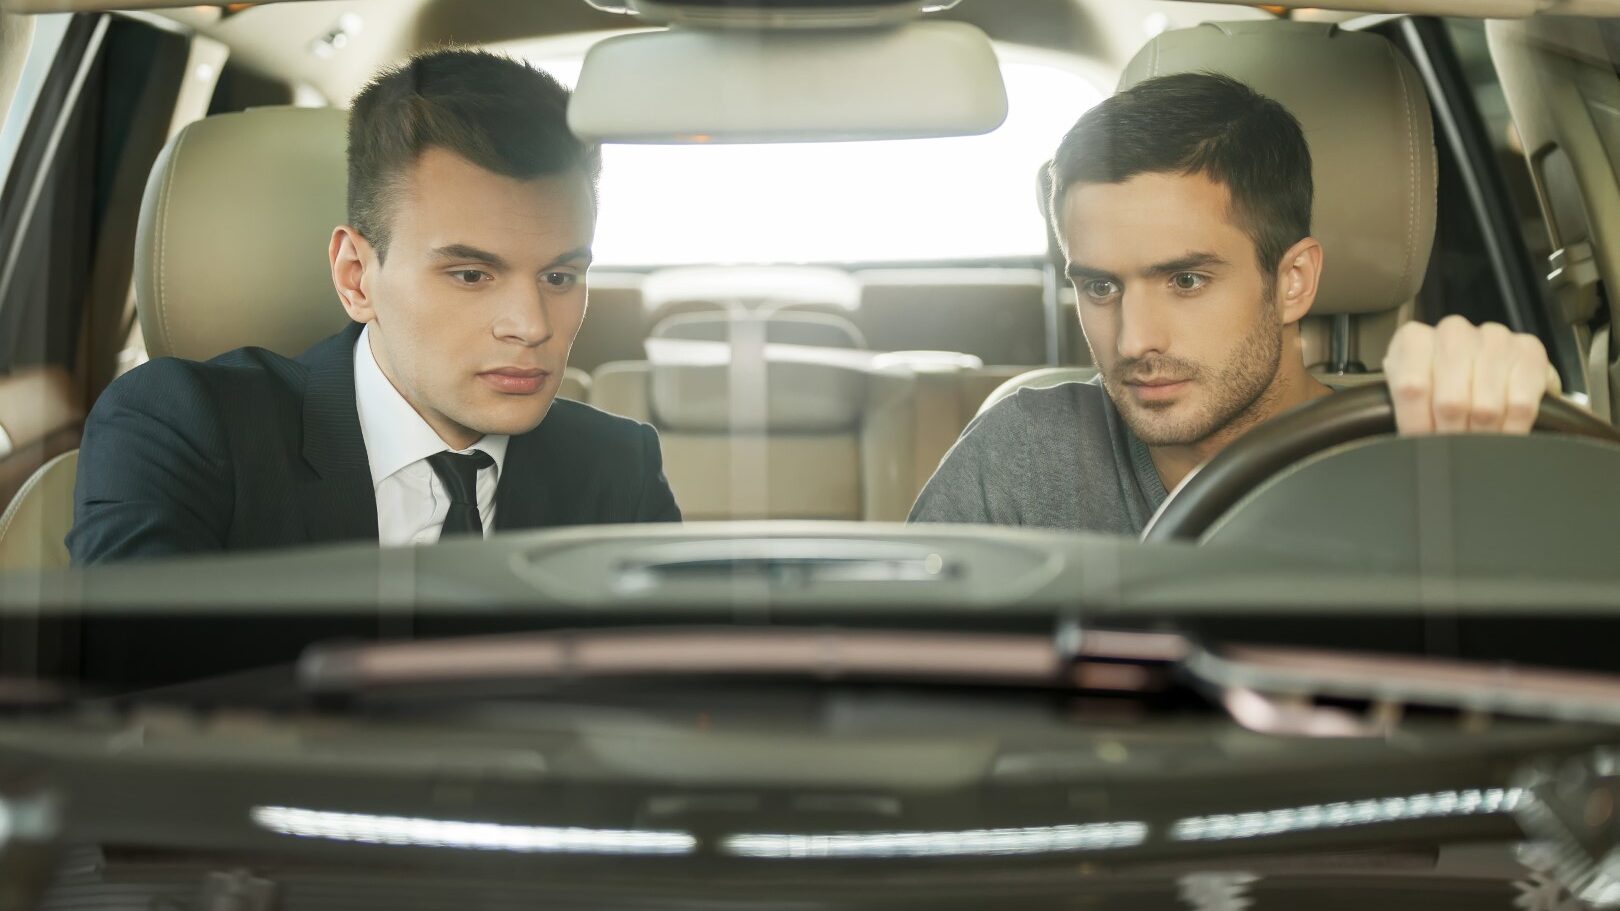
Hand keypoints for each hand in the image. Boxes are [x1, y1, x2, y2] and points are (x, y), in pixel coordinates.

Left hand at [1382, 315, 1559, 435]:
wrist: (1489, 366)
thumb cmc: (1440, 384)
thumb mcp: (1411, 393)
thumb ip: (1403, 408)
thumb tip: (1403, 440)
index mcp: (1414, 340)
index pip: (1412, 389)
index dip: (1419, 426)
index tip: (1423, 446)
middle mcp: (1452, 332)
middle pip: (1451, 403)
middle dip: (1452, 435)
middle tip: (1454, 449)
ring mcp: (1493, 338)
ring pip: (1486, 408)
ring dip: (1481, 436)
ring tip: (1477, 442)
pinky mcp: (1529, 351)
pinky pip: (1520, 406)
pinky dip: (1511, 430)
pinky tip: (1503, 434)